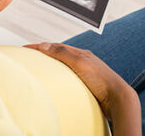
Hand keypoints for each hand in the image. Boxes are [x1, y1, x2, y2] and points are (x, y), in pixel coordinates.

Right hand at [23, 43, 140, 124]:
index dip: (40, 46)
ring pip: (62, 65)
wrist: (118, 98)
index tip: (26, 48)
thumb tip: (44, 45)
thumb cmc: (102, 80)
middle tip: (29, 55)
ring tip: (39, 66)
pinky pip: (67, 76)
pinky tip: (54, 81)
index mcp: (80, 53)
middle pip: (58, 54)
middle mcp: (82, 61)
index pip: (55, 46)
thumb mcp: (80, 62)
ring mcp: (84, 72)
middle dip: (43, 53)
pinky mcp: (85, 84)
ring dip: (50, 63)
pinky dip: (57, 75)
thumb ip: (62, 53)